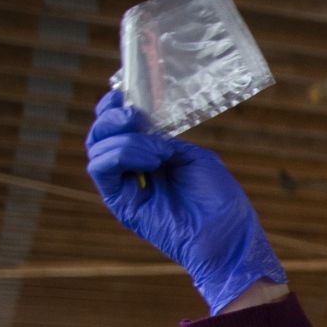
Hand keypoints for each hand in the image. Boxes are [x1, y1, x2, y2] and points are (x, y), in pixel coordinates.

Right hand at [84, 88, 287, 313]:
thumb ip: (164, 139)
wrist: (228, 236)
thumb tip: (139, 125)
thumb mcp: (194, 158)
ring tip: (160, 150)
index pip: (118, 127)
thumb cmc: (219, 200)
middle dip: (113, 117)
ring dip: (126, 139)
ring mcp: (124, 187)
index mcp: (149, 157)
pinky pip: (100, 169)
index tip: (123, 90)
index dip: (113, 105)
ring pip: (97, 148)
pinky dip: (121, 155)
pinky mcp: (121, 203)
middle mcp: (132, 171)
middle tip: (136, 115)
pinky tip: (151, 160)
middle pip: (100, 133)